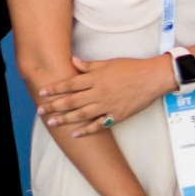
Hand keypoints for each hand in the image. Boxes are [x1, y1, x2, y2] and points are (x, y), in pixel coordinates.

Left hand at [37, 56, 175, 138]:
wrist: (153, 78)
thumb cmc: (132, 68)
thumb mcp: (109, 63)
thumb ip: (89, 65)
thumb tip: (73, 62)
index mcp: (95, 78)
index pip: (70, 84)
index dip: (55, 89)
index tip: (42, 93)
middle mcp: (98, 93)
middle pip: (72, 101)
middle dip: (54, 106)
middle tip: (41, 111)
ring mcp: (107, 106)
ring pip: (81, 114)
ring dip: (65, 119)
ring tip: (52, 123)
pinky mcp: (117, 116)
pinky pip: (99, 125)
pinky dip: (87, 130)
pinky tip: (76, 134)